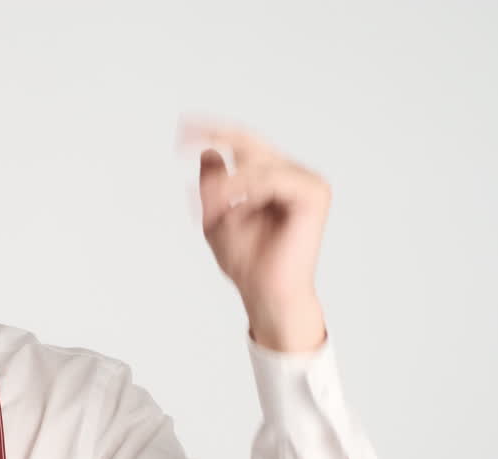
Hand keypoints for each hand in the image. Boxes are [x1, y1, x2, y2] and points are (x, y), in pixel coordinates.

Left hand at [181, 120, 328, 350]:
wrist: (265, 293)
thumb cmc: (247, 262)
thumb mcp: (216, 217)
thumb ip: (213, 184)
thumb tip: (208, 151)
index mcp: (271, 177)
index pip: (244, 143)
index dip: (214, 131)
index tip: (183, 126)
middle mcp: (291, 174)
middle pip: (250, 145)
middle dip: (215, 143)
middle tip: (183, 144)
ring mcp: (305, 182)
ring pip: (257, 163)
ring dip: (228, 185)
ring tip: (215, 209)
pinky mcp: (314, 194)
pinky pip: (273, 178)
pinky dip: (247, 190)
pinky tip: (234, 207)